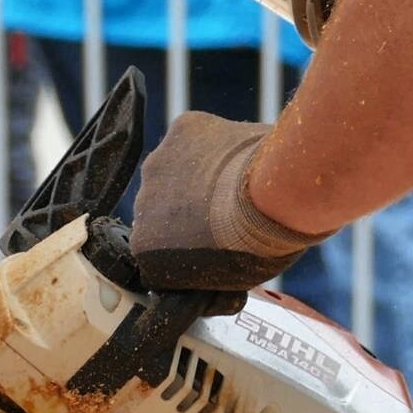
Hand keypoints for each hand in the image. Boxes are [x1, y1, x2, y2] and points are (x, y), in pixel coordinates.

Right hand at [130, 111, 330, 291]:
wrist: (272, 198)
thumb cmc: (256, 246)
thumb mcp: (227, 282)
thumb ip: (208, 278)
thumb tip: (219, 283)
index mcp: (145, 249)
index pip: (161, 251)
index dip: (190, 248)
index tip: (215, 247)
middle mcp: (140, 205)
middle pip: (165, 209)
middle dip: (190, 210)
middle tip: (230, 214)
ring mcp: (158, 163)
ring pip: (177, 170)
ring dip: (197, 175)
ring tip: (238, 182)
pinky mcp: (182, 129)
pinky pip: (196, 137)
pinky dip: (214, 143)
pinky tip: (240, 155)